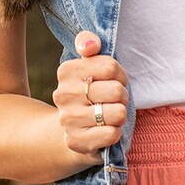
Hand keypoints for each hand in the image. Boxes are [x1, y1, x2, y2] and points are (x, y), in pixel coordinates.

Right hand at [55, 30, 128, 157]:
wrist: (75, 129)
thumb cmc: (92, 91)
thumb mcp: (91, 64)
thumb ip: (90, 43)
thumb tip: (90, 45)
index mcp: (66, 71)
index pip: (111, 67)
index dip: (120, 75)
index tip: (113, 80)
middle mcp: (62, 94)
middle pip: (117, 90)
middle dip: (122, 97)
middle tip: (112, 101)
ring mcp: (68, 119)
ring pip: (118, 113)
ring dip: (120, 116)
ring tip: (109, 115)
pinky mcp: (75, 141)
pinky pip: (112, 134)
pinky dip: (116, 133)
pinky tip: (105, 131)